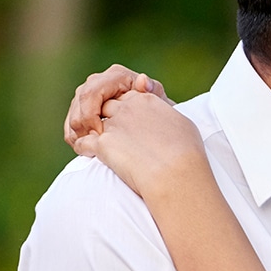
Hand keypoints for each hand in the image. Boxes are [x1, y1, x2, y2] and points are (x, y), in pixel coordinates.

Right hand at [64, 65, 169, 147]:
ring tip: (91, 150)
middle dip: (83, 127)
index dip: (91, 116)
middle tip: (94, 146)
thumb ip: (153, 90)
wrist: (155, 121)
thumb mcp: (160, 102)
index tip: (101, 136)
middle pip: (79, 103)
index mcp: (116, 76)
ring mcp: (88, 95)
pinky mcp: (82, 110)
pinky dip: (75, 138)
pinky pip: (71, 124)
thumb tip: (143, 81)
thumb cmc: (159, 111)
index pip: (91, 93)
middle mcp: (98, 81)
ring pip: (73, 114)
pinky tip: (86, 150)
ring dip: (78, 134)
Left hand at [71, 89, 208, 200]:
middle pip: (105, 106)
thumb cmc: (188, 153)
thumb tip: (165, 114)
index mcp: (145, 100)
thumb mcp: (183, 124)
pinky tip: (88, 156)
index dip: (123, 110)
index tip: (127, 125)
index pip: (124, 97)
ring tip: (94, 145)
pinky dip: (82, 148)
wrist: (176, 173)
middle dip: (101, 117)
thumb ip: (167, 113)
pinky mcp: (103, 145)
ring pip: (90, 122)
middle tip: (105, 133)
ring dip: (89, 132)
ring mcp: (113, 126)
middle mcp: (126, 109)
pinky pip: (82, 143)